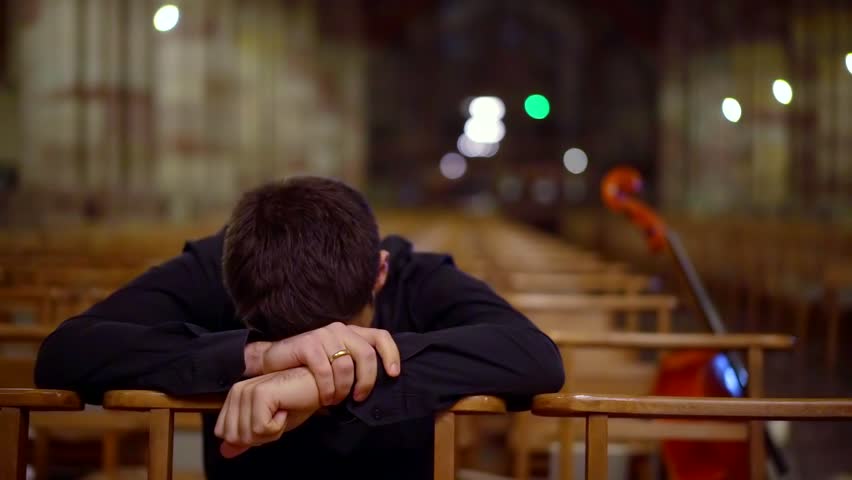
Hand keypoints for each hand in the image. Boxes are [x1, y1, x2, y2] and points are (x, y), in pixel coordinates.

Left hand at [214, 367, 319, 458]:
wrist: (319, 387)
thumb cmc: (297, 403)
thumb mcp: (268, 425)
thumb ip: (245, 437)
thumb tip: (224, 452)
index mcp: (235, 397)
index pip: (224, 433)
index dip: (249, 436)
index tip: (268, 421)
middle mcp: (237, 391)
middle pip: (234, 437)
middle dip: (260, 436)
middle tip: (276, 417)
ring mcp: (247, 391)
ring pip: (247, 435)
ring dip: (271, 431)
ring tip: (282, 412)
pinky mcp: (259, 394)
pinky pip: (261, 429)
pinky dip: (277, 426)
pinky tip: (284, 409)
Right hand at [260, 322, 400, 404]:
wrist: (274, 360)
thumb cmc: (310, 366)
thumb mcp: (336, 363)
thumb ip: (355, 367)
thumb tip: (378, 388)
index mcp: (352, 333)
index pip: (381, 336)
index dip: (391, 354)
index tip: (393, 374)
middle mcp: (340, 330)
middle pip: (366, 354)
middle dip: (366, 381)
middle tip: (359, 397)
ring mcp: (324, 335)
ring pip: (345, 366)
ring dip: (342, 389)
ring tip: (335, 400)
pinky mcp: (308, 344)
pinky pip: (324, 370)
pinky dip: (326, 388)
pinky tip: (324, 397)